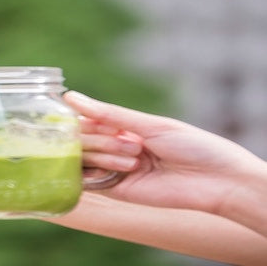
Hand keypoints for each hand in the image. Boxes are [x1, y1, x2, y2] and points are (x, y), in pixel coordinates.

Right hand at [64, 91, 266, 214]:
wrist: (218, 182)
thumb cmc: (193, 147)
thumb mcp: (151, 125)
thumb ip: (109, 114)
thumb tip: (69, 97)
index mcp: (125, 129)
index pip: (87, 120)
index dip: (86, 119)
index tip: (97, 122)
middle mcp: (116, 148)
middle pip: (82, 139)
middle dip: (100, 139)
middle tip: (132, 146)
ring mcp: (113, 170)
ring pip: (83, 158)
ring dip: (104, 155)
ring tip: (135, 162)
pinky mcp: (115, 191)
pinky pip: (87, 182)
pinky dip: (94, 174)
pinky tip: (116, 169)